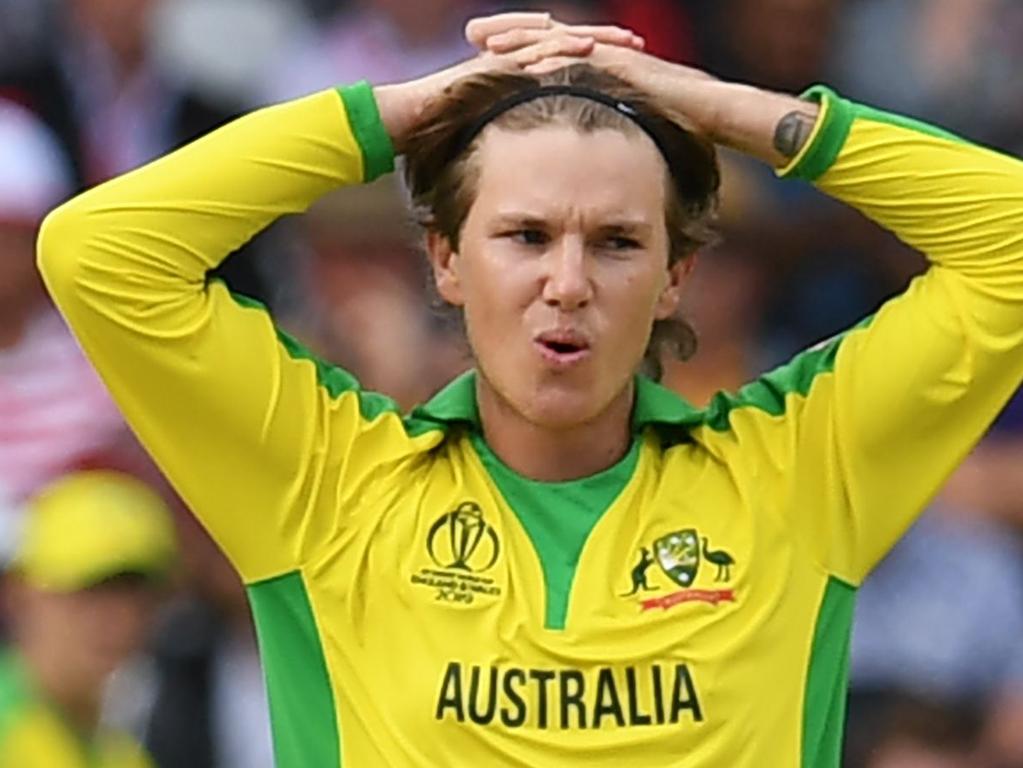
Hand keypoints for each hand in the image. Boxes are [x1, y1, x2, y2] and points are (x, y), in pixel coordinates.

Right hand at [375, 12, 644, 150]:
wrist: (400, 126)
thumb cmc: (438, 142)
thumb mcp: (491, 147)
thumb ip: (515, 150)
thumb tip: (540, 182)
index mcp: (517, 81)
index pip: (565, 66)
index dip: (599, 66)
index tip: (633, 72)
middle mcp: (511, 63)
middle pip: (567, 44)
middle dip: (605, 42)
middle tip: (640, 44)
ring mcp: (499, 59)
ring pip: (553, 39)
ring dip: (591, 37)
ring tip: (624, 40)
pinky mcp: (487, 60)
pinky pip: (528, 49)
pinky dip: (558, 47)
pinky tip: (586, 47)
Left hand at [481, 35, 816, 166]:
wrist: (718, 116)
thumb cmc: (680, 131)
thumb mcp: (627, 135)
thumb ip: (604, 139)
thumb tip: (586, 168)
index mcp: (597, 72)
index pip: (549, 56)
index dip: (517, 54)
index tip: (483, 58)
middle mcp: (602, 57)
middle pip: (545, 38)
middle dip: (509, 34)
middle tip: (471, 32)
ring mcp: (613, 56)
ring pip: (558, 39)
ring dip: (520, 37)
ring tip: (484, 40)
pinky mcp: (624, 62)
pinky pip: (581, 54)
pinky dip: (551, 54)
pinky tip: (521, 58)